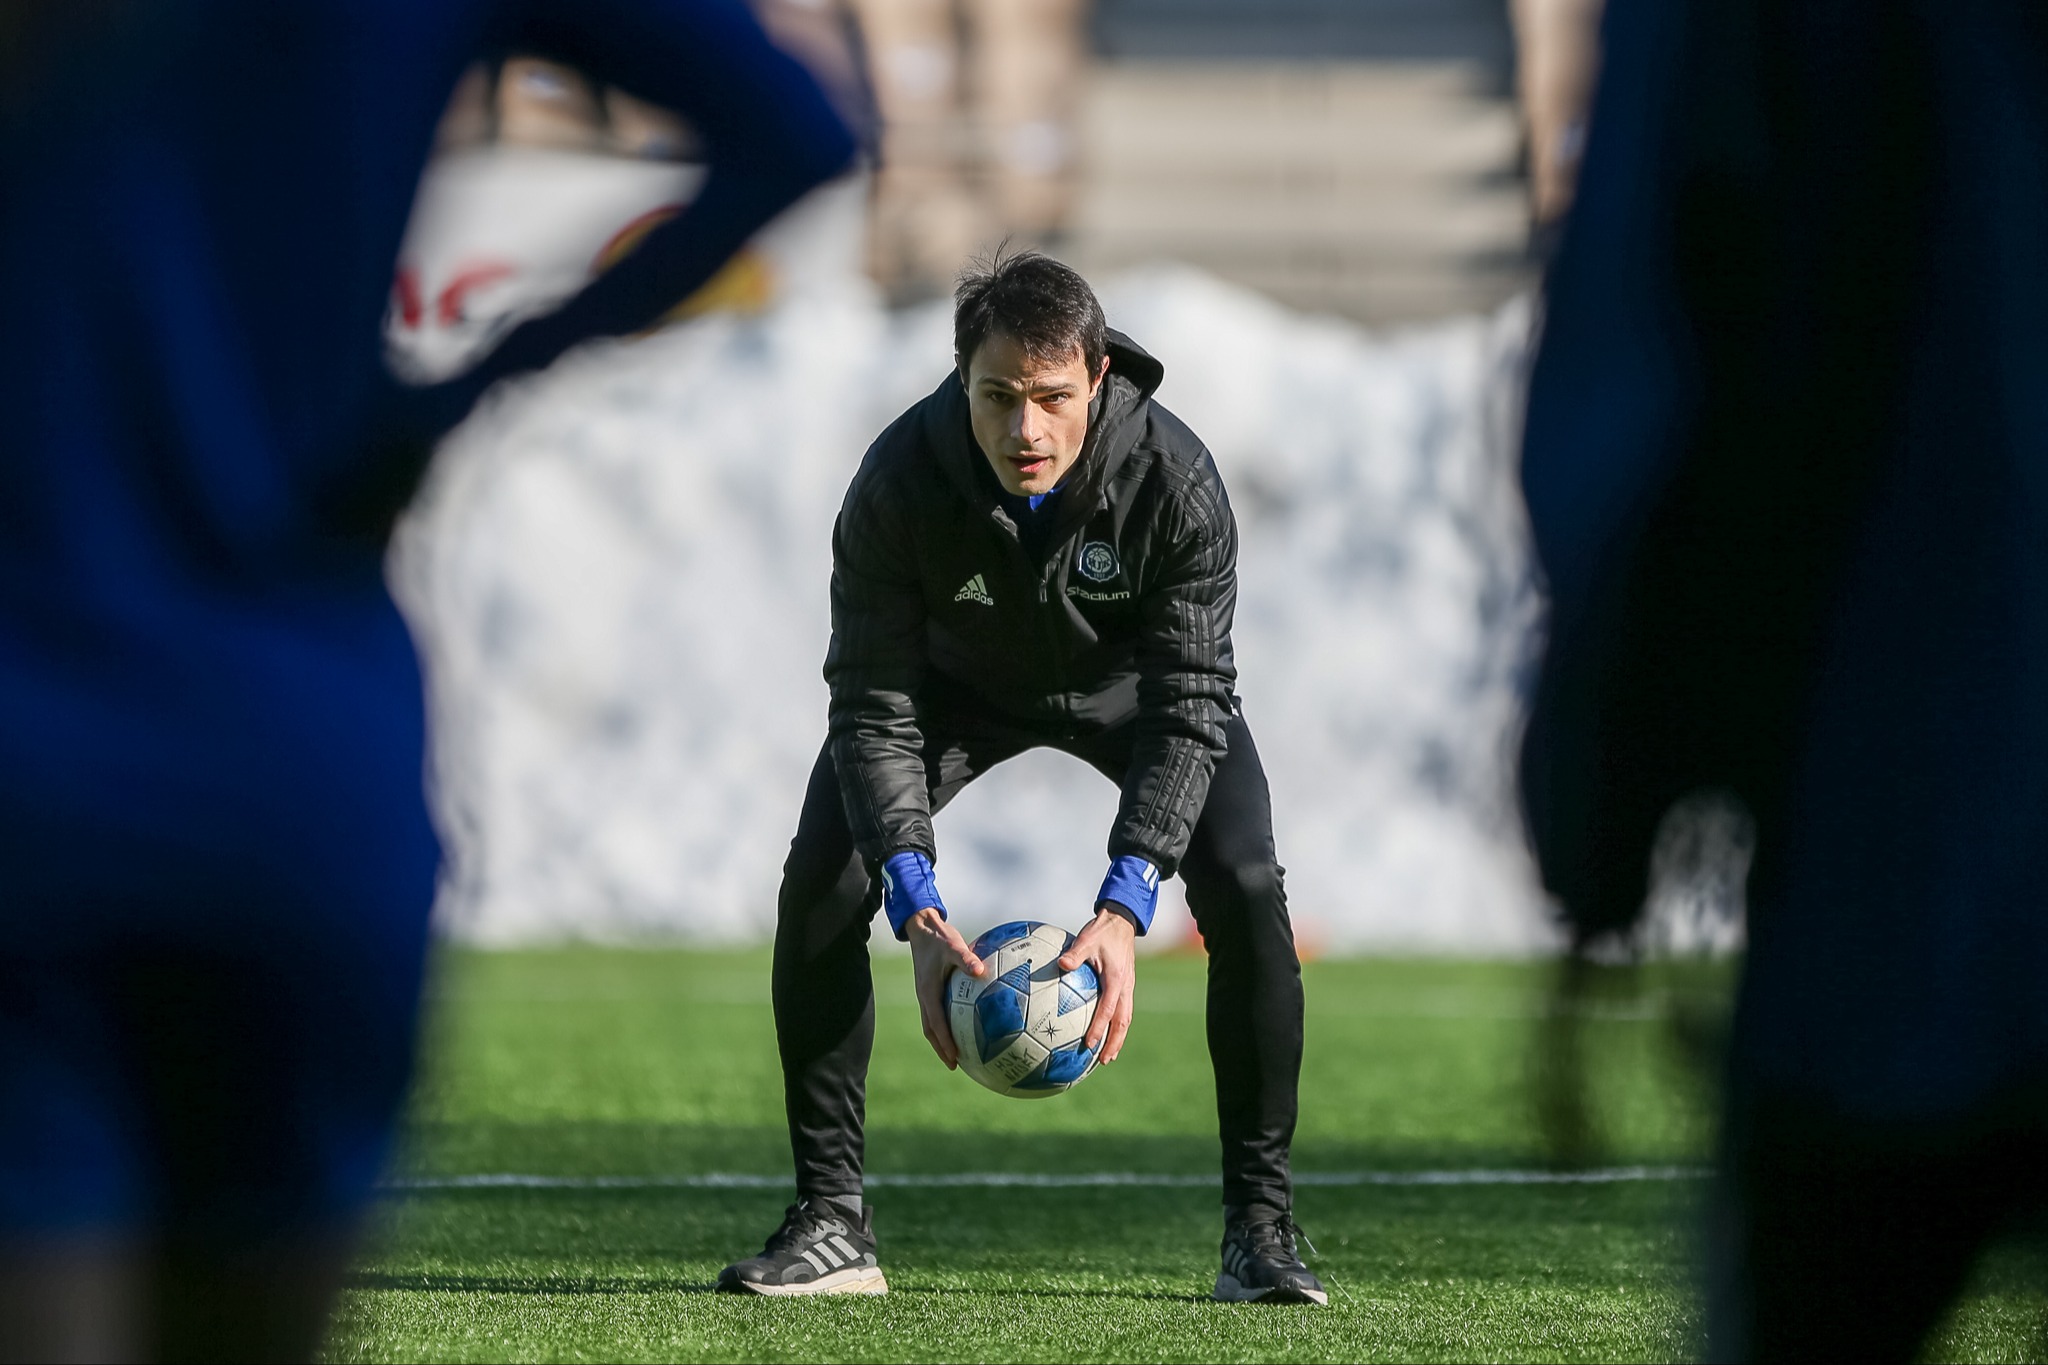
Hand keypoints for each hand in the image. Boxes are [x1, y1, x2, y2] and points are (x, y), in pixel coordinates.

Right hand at [906, 907, 984, 1067]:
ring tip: (956, 1054)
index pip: (936, 1024)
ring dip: (941, 1040)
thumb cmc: (939, 937)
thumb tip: (980, 970)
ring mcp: (925, 994)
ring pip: (931, 1024)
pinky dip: (944, 1026)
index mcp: (928, 991)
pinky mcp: (929, 989)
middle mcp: (924, 996)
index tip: (954, 1057)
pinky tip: (960, 1026)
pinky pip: (936, 1013)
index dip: (945, 1042)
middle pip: (930, 1030)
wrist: (922, 928)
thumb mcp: (954, 945)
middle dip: (941, 1049)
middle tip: (955, 1065)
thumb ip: (966, 959)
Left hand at [1059, 905, 1137, 1062]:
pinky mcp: (1125, 986)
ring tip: (1107, 1056)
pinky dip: (1116, 1026)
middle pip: (1123, 1022)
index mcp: (1116, 979)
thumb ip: (1075, 953)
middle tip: (1103, 1061)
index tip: (1089, 1044)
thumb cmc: (1102, 931)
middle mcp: (1125, 987)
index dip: (1099, 1028)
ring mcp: (1128, 988)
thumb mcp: (1087, 939)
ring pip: (1126, 1019)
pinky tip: (1105, 1034)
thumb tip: (1060, 964)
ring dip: (1118, 1038)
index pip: (1108, 1009)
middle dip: (1114, 1043)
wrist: (1121, 922)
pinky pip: (1123, 1011)